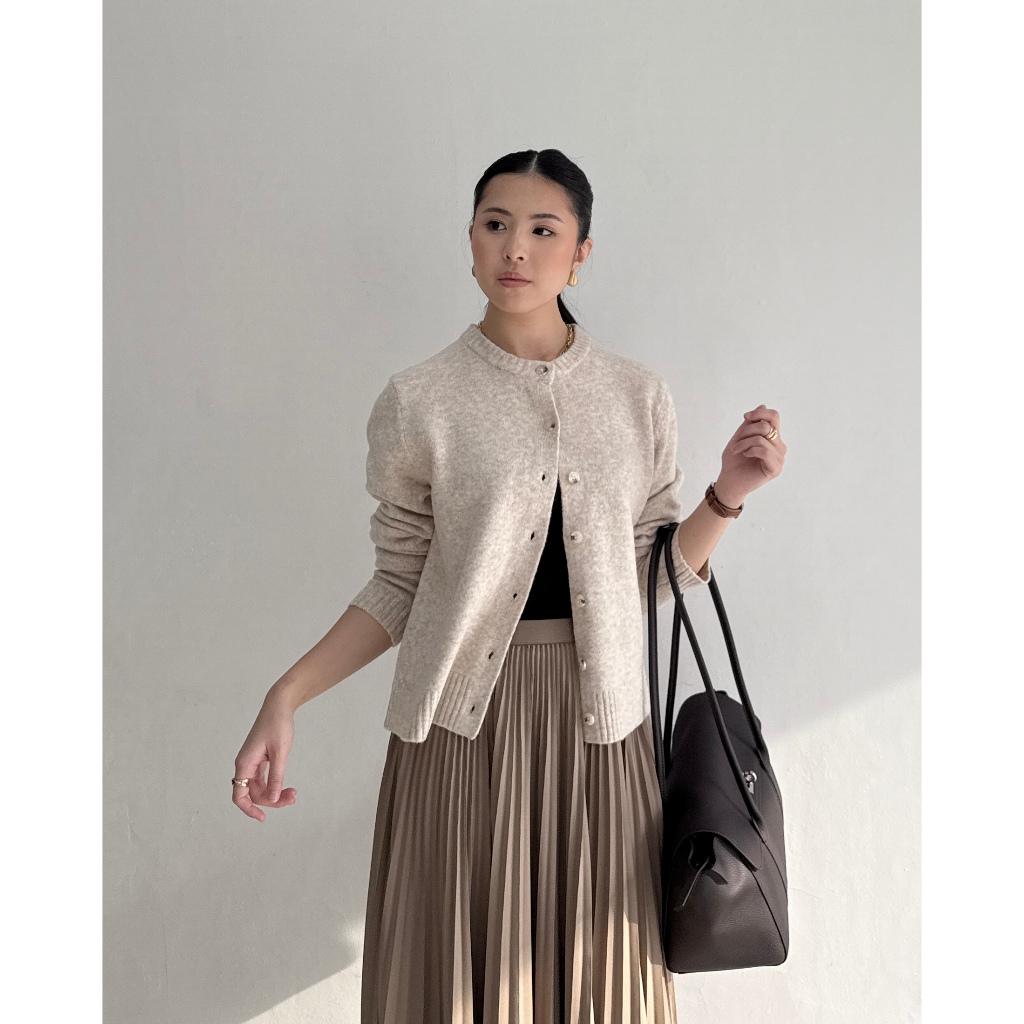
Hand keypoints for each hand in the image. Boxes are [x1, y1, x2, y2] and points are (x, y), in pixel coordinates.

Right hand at [232, 690, 297, 821]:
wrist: (279, 705)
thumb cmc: (278, 725)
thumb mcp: (280, 753)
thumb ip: (276, 777)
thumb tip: (272, 799)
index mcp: (245, 763)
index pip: (239, 795)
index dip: (249, 809)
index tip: (263, 818)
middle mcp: (245, 764)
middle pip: (253, 793)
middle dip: (271, 800)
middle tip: (293, 797)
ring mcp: (252, 762)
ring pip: (260, 787)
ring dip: (275, 793)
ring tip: (293, 793)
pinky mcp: (259, 759)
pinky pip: (263, 779)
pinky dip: (275, 784)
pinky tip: (286, 787)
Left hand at [715, 404, 785, 506]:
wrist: (729, 480)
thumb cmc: (734, 460)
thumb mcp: (740, 437)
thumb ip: (751, 423)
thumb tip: (763, 405)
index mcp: (772, 437)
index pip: (774, 417)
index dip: (760, 413)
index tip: (745, 417)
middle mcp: (779, 446)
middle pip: (766, 426)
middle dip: (746, 431)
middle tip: (736, 442)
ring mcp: (779, 458)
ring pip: (763, 439)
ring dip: (744, 442)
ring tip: (736, 450)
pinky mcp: (776, 468)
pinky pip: (765, 451)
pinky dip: (751, 450)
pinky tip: (745, 455)